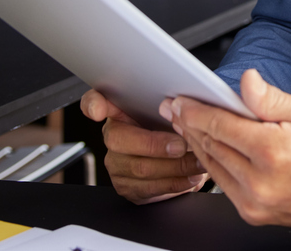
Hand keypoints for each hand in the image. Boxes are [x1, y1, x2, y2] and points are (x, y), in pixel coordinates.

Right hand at [80, 89, 209, 203]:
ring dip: (174, 167)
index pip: (94, 102)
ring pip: (139, 168)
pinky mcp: (127, 187)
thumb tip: (186, 104)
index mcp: (119, 110)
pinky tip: (192, 177)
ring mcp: (117, 164)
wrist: (180, 157)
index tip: (99, 110)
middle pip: (119, 140)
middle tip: (181, 145)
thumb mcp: (173, 111)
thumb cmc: (175, 127)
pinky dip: (176, 183)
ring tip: (197, 162)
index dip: (93, 105)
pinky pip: (149, 188)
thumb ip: (170, 105)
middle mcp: (113, 136)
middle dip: (155, 144)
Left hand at [162, 69, 290, 229]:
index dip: (196, 110)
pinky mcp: (256, 214)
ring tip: (188, 124)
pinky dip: (213, 163)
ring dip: (197, 143)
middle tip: (176, 108)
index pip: (221, 125)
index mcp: (276, 151)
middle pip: (211, 146)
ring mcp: (257, 202)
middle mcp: (262, 182)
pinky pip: (224, 185)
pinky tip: (210, 147)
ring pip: (213, 167)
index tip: (182, 100)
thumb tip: (246, 83)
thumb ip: (274, 99)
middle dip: (190, 124)